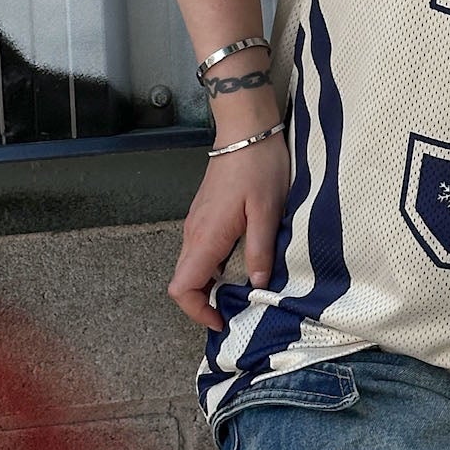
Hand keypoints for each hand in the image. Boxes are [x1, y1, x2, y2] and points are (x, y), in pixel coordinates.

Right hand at [168, 137, 290, 331]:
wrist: (246, 130)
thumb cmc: (258, 166)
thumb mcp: (268, 211)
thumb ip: (260, 250)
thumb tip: (256, 285)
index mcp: (206, 236)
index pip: (181, 288)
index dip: (197, 310)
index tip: (222, 319)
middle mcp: (193, 233)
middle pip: (184, 281)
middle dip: (206, 302)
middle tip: (239, 309)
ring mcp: (196, 223)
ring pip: (193, 266)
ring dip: (212, 284)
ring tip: (245, 288)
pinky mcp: (205, 214)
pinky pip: (202, 250)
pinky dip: (216, 265)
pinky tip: (243, 261)